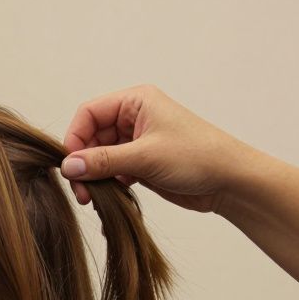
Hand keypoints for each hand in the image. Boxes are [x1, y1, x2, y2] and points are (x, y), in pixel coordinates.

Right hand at [60, 85, 258, 212]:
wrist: (230, 181)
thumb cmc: (197, 157)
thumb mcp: (145, 158)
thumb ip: (103, 161)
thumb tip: (68, 167)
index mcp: (135, 102)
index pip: (89, 113)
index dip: (75, 139)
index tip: (71, 167)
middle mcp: (134, 118)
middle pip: (91, 137)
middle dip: (84, 163)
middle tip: (82, 192)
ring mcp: (137, 141)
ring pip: (100, 156)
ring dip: (94, 176)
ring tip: (95, 198)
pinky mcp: (142, 163)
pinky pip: (113, 170)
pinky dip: (107, 184)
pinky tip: (109, 198)